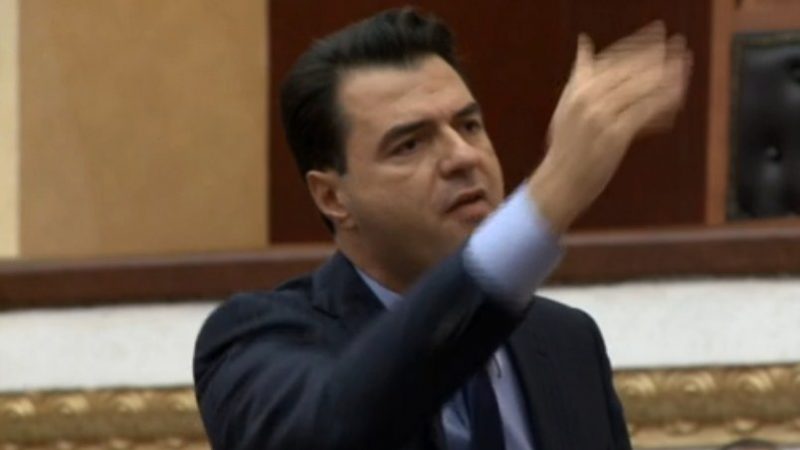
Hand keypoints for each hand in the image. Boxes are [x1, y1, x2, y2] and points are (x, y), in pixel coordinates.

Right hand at [527, 21, 691, 232]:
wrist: (560, 181)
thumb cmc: (566, 146)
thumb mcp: (567, 104)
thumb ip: (579, 73)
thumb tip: (584, 42)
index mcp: (577, 89)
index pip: (612, 59)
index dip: (637, 46)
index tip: (656, 37)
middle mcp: (588, 99)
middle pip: (629, 69)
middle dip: (656, 55)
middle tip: (678, 46)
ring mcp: (601, 116)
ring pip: (640, 88)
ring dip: (667, 75)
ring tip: (685, 65)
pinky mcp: (615, 135)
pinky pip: (645, 111)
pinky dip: (663, 102)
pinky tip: (678, 95)